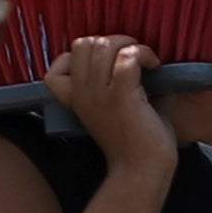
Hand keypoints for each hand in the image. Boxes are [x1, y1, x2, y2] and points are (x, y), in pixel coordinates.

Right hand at [48, 34, 179, 180]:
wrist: (142, 172)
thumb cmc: (135, 144)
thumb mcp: (116, 110)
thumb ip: (123, 85)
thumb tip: (151, 66)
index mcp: (77, 99)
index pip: (57, 66)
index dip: (81, 55)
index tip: (106, 64)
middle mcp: (83, 94)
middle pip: (82, 44)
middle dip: (110, 41)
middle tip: (131, 56)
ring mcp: (100, 95)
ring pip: (102, 45)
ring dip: (128, 44)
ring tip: (144, 59)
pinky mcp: (122, 96)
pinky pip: (127, 57)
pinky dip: (143, 54)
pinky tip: (154, 66)